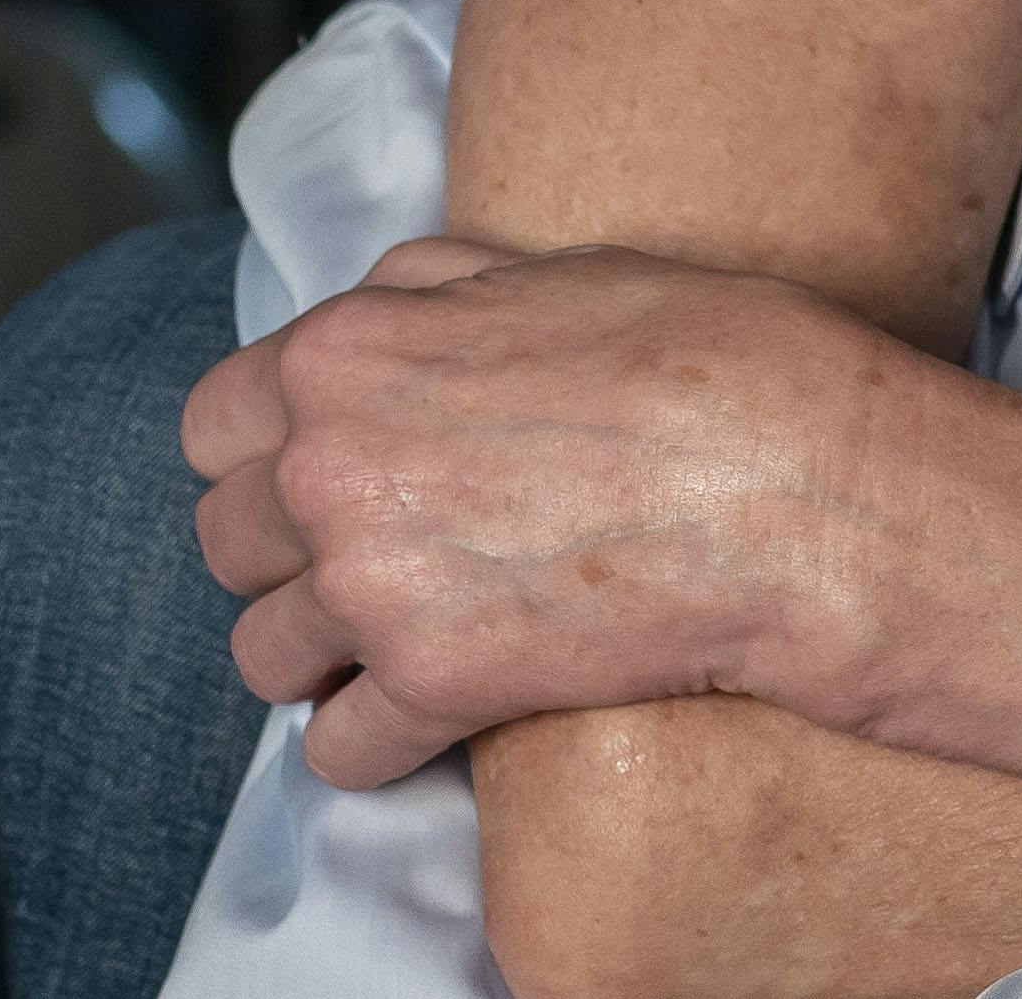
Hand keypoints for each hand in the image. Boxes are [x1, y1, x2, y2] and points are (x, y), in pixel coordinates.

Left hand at [183, 237, 920, 787]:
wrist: (808, 486)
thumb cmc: (714, 358)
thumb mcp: (558, 270)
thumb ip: (435, 289)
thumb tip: (382, 309)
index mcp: (346, 351)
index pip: (214, 425)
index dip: (264, 456)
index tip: (319, 483)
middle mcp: (330, 466)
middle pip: (225, 546)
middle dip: (286, 562)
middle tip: (370, 571)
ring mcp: (373, 583)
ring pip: (263, 657)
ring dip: (322, 661)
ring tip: (398, 651)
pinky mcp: (433, 686)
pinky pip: (338, 751)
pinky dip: (380, 745)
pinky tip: (437, 719)